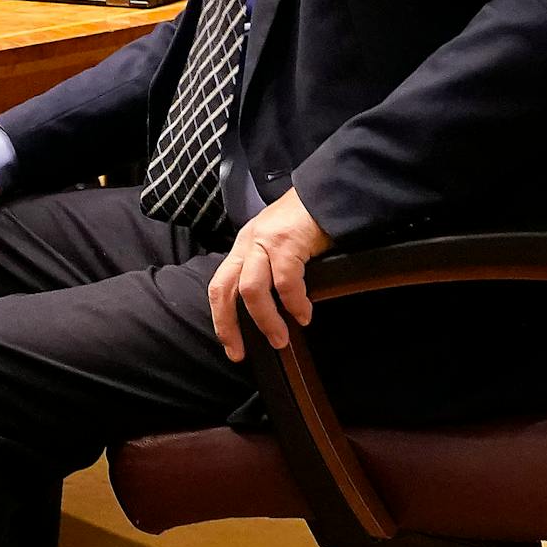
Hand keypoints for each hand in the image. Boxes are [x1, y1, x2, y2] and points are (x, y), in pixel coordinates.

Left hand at [207, 189, 332, 361]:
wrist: (326, 194)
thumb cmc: (306, 224)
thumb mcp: (278, 246)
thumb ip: (269, 271)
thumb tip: (272, 313)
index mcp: (244, 248)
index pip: (220, 286)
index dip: (221, 320)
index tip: (232, 348)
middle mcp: (248, 244)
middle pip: (224, 290)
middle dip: (229, 325)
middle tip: (242, 352)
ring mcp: (264, 241)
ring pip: (251, 290)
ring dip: (266, 320)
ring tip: (282, 338)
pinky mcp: (286, 242)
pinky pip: (285, 281)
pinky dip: (294, 304)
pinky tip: (304, 314)